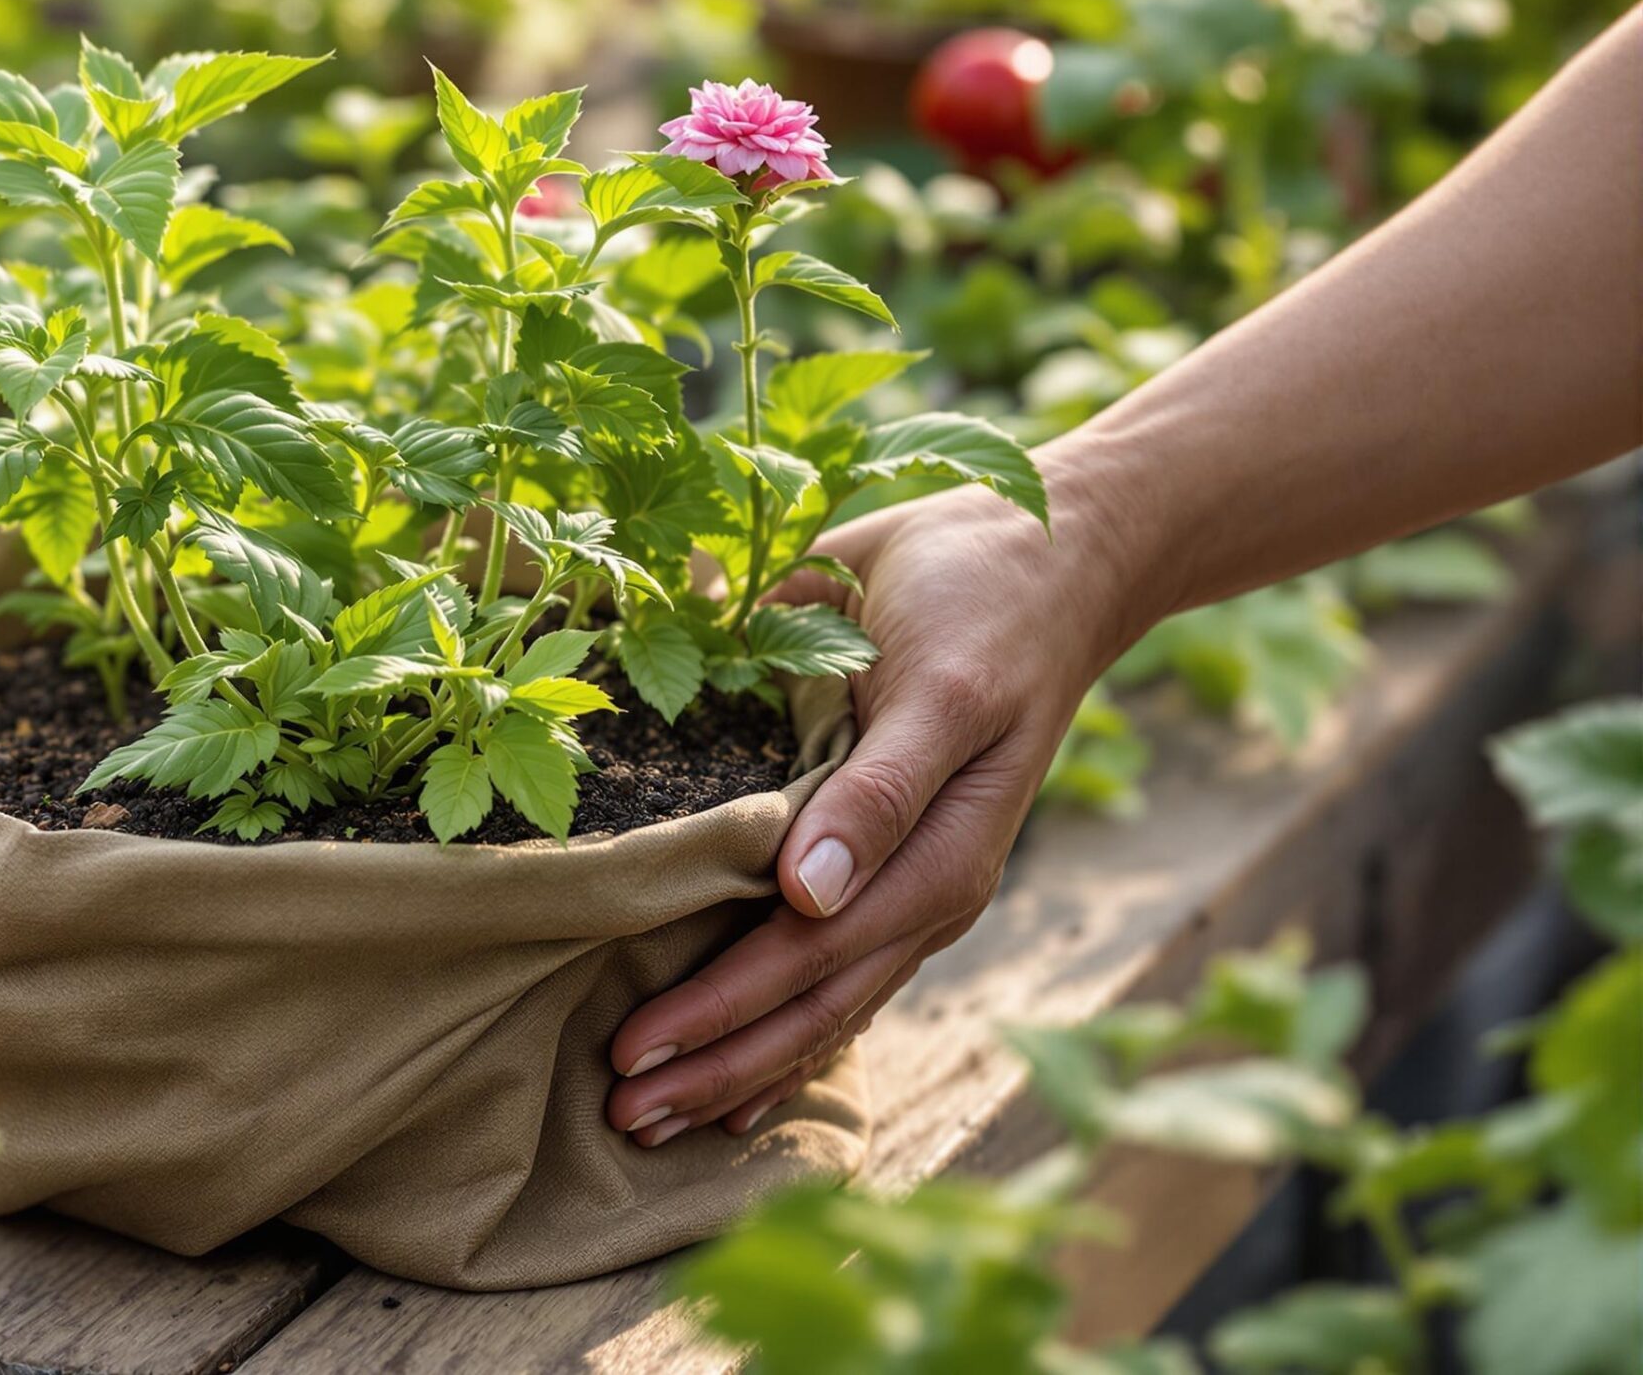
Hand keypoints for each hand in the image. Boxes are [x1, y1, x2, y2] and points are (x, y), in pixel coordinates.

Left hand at [605, 483, 1135, 1145]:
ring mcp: (914, 885)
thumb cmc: (984, 602)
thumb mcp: (938, 685)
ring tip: (653, 1118)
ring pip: (824, 1006)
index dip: (721, 1013)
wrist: (1052, 554)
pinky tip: (737, 1079)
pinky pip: (836, 970)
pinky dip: (781, 1027)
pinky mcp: (894, 860)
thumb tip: (809, 896)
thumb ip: (879, 791)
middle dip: (716, 1066)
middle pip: (813, 1008)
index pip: (810, 961)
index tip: (634, 1052)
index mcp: (939, 857)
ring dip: (739, 1065)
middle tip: (620, 1116)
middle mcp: (926, 891)